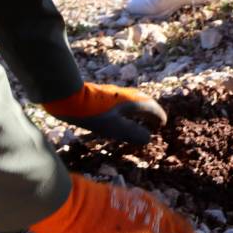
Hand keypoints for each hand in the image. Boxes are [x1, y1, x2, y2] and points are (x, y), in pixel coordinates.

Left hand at [42, 83, 166, 144]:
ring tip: (141, 119)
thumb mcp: (114, 127)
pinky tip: (121, 115)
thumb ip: (132, 133)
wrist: (69, 97)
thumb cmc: (92, 114)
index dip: (159, 116)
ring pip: (134, 100)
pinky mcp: (104, 95)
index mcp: (132, 102)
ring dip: (141, 109)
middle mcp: (126, 95)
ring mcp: (115, 94)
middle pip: (144, 101)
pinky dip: (130, 109)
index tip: (163, 123)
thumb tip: (148, 138)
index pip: (152, 107)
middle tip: (155, 122)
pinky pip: (124, 101)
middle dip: (152, 111)